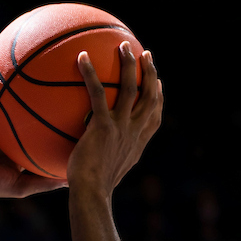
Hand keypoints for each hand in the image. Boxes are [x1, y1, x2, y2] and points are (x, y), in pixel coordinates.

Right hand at [0, 51, 66, 203]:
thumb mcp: (23, 185)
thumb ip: (45, 182)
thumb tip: (71, 181)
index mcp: (23, 140)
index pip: (45, 123)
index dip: (59, 109)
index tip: (76, 95)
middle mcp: (11, 124)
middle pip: (31, 99)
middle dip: (43, 82)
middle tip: (58, 62)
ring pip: (6, 89)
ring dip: (12, 70)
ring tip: (24, 47)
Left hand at [67, 42, 162, 194]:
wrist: (92, 195)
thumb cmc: (93, 192)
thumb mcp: (106, 178)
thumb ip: (104, 163)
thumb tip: (86, 165)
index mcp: (137, 144)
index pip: (154, 117)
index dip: (158, 98)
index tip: (158, 84)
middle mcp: (134, 132)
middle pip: (150, 95)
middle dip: (150, 72)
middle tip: (146, 54)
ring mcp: (120, 128)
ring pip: (130, 87)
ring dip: (129, 63)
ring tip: (123, 45)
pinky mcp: (103, 126)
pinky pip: (97, 93)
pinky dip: (90, 73)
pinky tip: (82, 57)